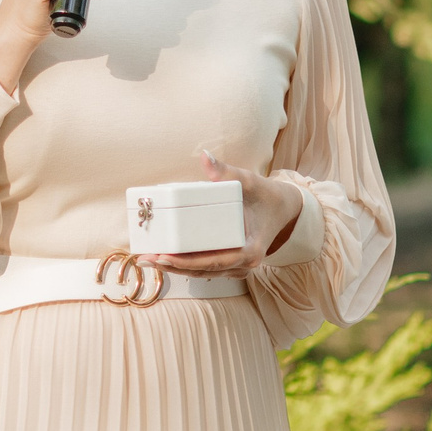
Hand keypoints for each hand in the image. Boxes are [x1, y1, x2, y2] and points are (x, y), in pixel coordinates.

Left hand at [139, 151, 305, 279]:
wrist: (284, 209)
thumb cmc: (267, 196)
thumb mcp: (250, 181)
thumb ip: (226, 172)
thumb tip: (205, 157)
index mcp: (250, 250)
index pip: (213, 261)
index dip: (186, 262)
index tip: (164, 256)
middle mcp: (243, 264)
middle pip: (202, 271)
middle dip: (173, 266)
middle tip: (146, 258)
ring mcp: (238, 267)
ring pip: (202, 274)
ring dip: (176, 268)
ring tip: (149, 259)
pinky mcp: (231, 263)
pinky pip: (206, 269)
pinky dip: (186, 265)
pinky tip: (166, 260)